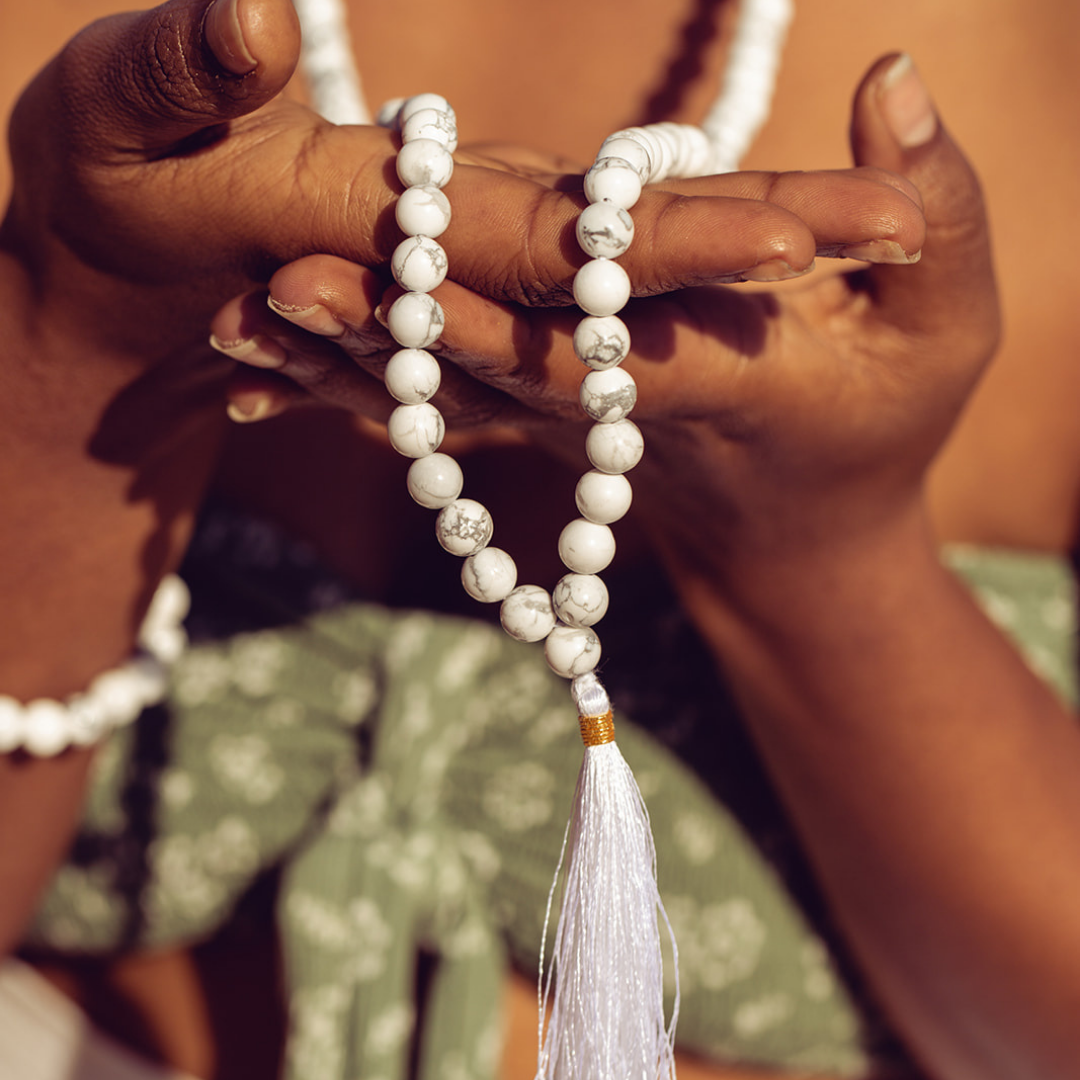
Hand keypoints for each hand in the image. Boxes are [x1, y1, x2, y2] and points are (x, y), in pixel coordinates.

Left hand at [227, 55, 985, 590]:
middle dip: (387, 338)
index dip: (512, 325)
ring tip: (228, 333)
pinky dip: (353, 401)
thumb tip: (894, 79)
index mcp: (716, 384)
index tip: (411, 288)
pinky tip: (262, 381)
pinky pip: (440, 419)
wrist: (807, 538)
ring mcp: (567, 428)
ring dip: (337, 373)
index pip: (601, 354)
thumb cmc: (891, 428)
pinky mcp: (539, 425)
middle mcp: (617, 416)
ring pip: (444, 402)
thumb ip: (940, 215)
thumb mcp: (955, 329)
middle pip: (490, 372)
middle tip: (272, 289)